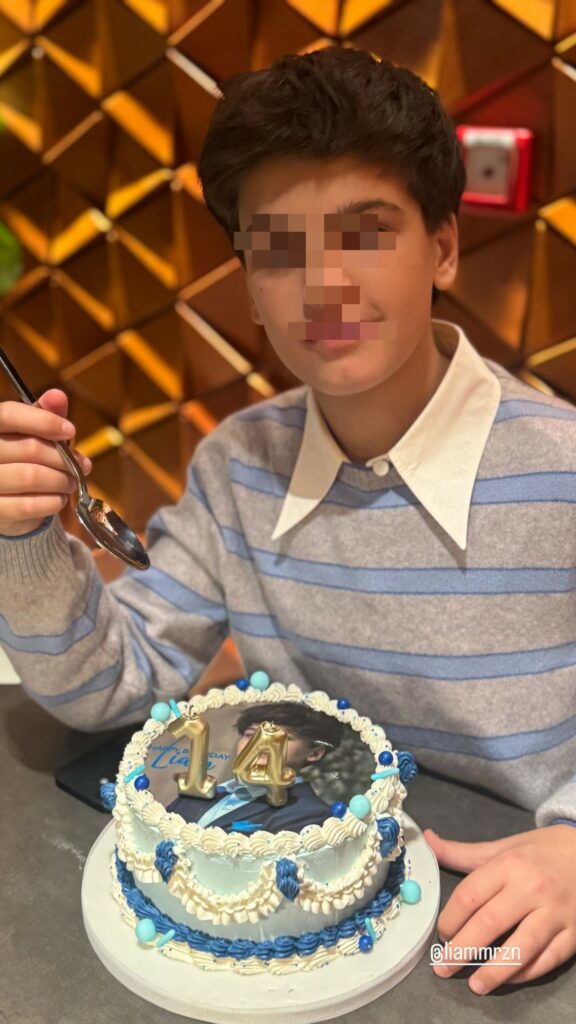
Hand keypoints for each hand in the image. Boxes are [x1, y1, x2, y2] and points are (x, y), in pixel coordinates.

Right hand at [0, 389, 91, 536]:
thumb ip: (43, 414)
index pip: (8, 415)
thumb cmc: (18, 458)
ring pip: (31, 477)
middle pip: (29, 448)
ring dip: (61, 481)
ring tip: (71, 482)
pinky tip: (59, 499)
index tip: (70, 431)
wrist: (4, 499)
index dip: (43, 421)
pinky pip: (28, 506)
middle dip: (63, 458)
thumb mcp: (30, 432)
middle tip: (81, 465)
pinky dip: (52, 502)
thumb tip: (58, 396)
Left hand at [424, 824, 575, 994]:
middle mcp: (532, 888)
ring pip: (523, 947)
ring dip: (496, 970)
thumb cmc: (540, 851)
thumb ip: (464, 852)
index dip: (451, 918)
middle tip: (443, 967)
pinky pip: (549, 958)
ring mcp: (556, 913)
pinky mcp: (574, 932)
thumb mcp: (503, 847)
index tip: (442, 934)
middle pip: (490, 923)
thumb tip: (428, 840)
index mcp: (509, 865)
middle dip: (463, 949)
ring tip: (475, 985)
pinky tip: (508, 980)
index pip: (471, 895)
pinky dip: (528, 972)